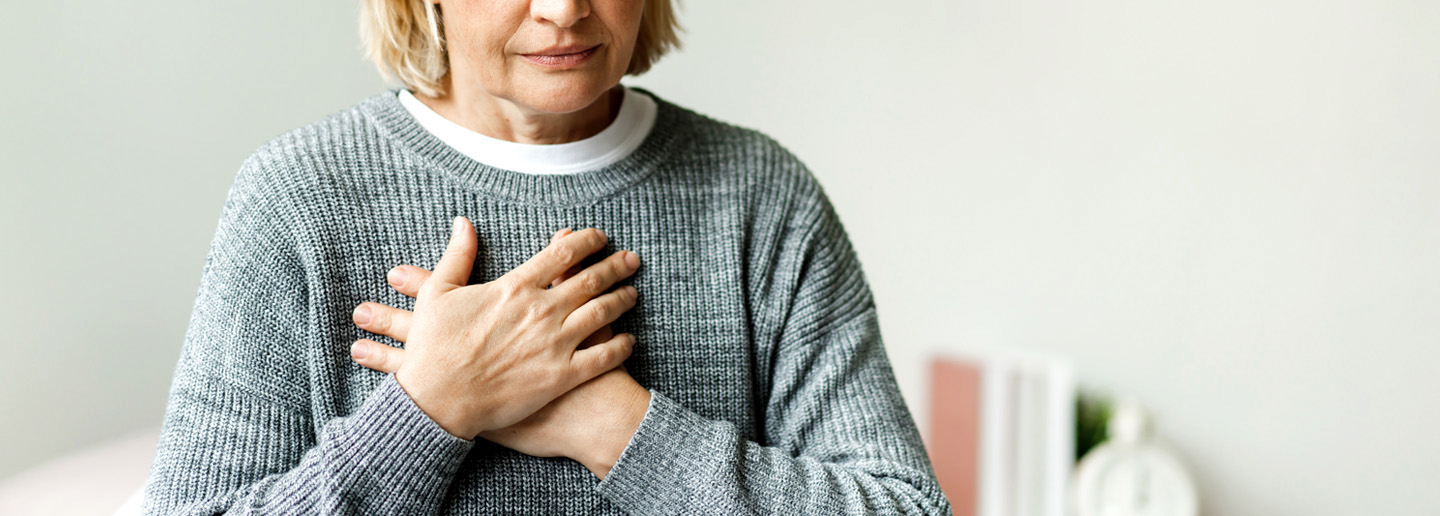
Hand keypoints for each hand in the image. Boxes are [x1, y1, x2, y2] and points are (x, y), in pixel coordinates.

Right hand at [376, 217, 640, 439]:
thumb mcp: (437, 293)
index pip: (563, 254)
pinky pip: (602, 357)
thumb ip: (457, 254)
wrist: (437, 401)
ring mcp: (555, 344)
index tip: (599, 236)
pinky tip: (629, 340)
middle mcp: (542, 311)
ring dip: (623, 300)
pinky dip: (621, 346)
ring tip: (633, 294)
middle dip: (616, 266)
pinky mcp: (561, 376)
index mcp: (515, 287)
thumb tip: (462, 222)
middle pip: (592, 280)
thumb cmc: (433, 348)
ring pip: (603, 314)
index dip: (587, 241)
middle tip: (631, 260)